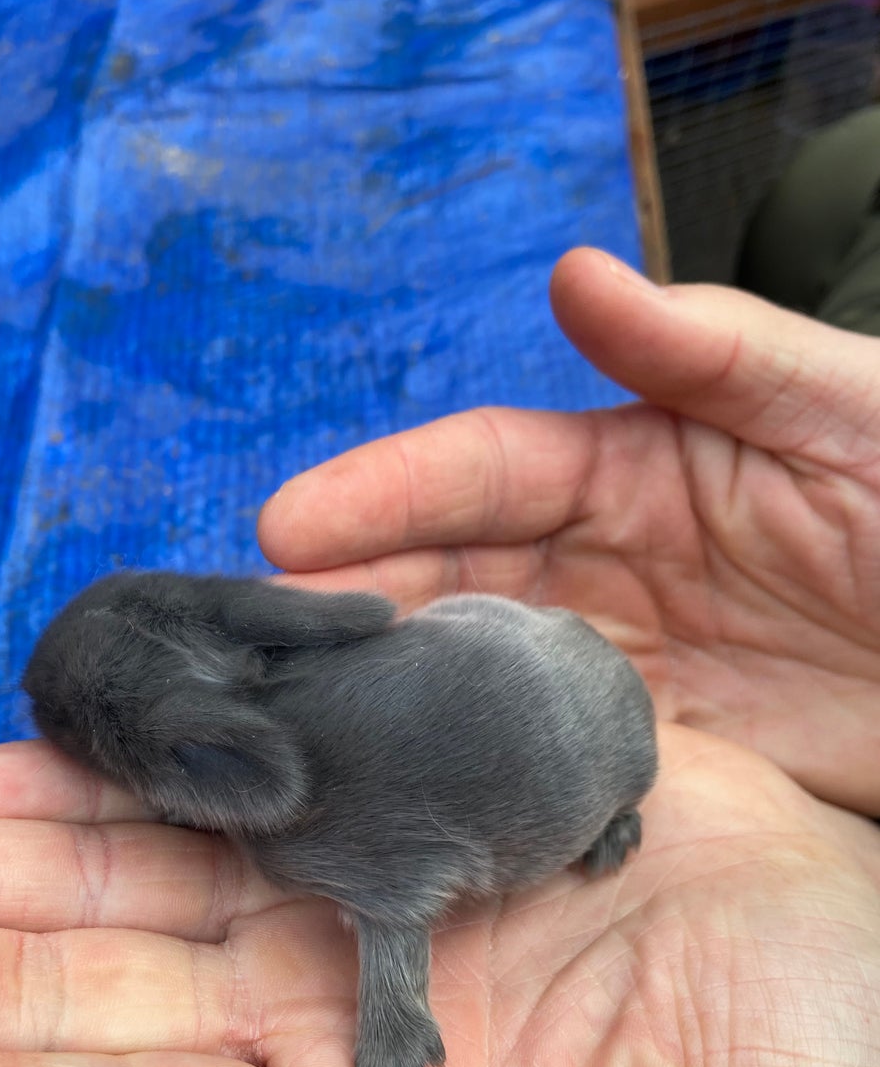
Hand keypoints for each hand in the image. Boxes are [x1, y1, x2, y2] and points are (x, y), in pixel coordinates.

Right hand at [258, 246, 879, 813]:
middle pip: (447, 577)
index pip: (480, 472)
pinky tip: (404, 792)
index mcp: (634, 463)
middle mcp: (605, 561)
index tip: (282, 524)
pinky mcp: (650, 752)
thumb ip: (709, 348)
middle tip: (246, 641)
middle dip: (345, 602)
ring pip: (469, 670)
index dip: (381, 494)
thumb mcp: (842, 407)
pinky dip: (466, 769)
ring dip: (383, 690)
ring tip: (292, 720)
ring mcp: (619, 660)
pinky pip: (535, 757)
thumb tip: (572, 274)